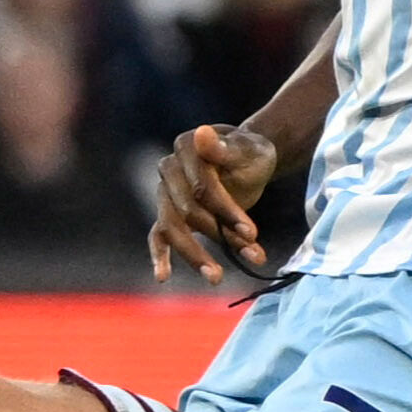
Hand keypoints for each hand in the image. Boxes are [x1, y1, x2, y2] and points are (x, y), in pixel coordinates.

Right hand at [148, 121, 280, 282]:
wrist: (248, 161)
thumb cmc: (250, 153)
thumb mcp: (246, 148)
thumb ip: (224, 147)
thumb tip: (203, 133)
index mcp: (185, 148)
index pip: (201, 187)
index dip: (226, 211)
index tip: (252, 232)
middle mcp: (168, 170)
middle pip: (187, 212)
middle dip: (220, 235)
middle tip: (252, 252)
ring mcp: (165, 193)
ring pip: (173, 229)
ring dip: (195, 255)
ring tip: (217, 278)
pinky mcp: (167, 213)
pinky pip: (158, 236)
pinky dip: (160, 257)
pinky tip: (162, 277)